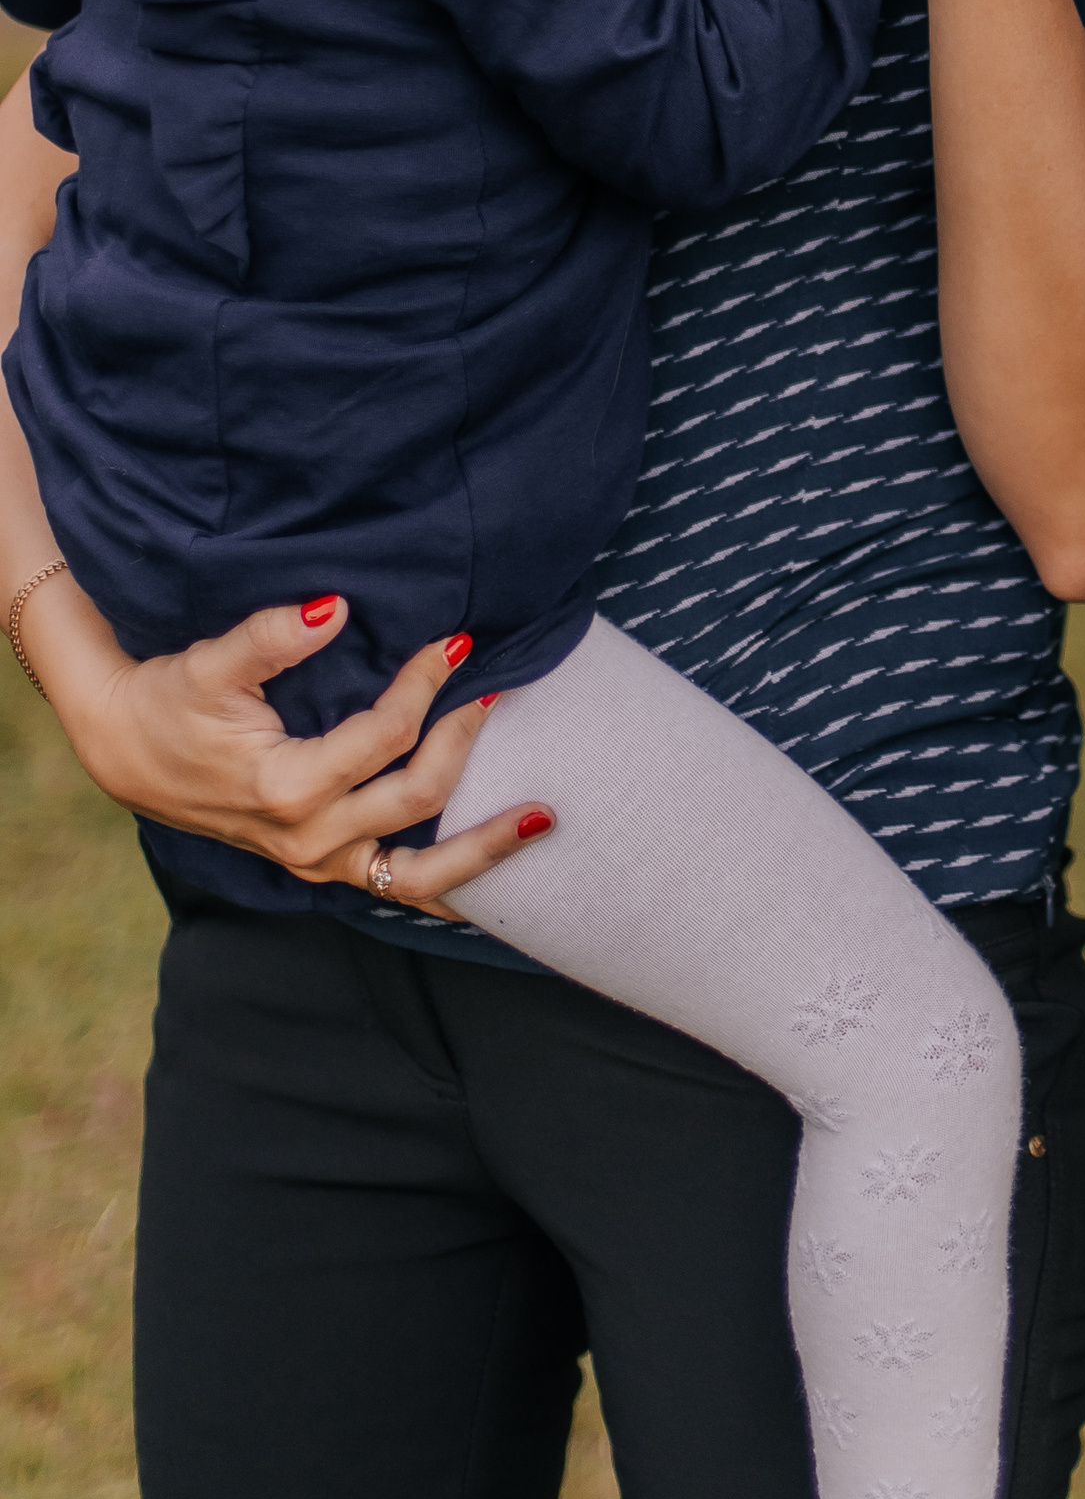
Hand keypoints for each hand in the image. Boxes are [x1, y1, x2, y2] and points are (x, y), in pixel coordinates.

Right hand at [37, 588, 551, 919]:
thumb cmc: (170, 700)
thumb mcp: (211, 663)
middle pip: (417, 798)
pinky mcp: (322, 866)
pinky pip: (397, 890)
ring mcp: (317, 862)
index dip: (425, 683)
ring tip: (545, 819)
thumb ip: (272, 636)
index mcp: (285, 786)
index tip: (455, 642)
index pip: (384, 734)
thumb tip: (337, 608)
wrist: (126, 750)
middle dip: (464, 742)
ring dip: (485, 849)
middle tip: (499, 693)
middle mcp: (308, 838)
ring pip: (418, 877)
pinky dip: (449, 886)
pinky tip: (497, 880)